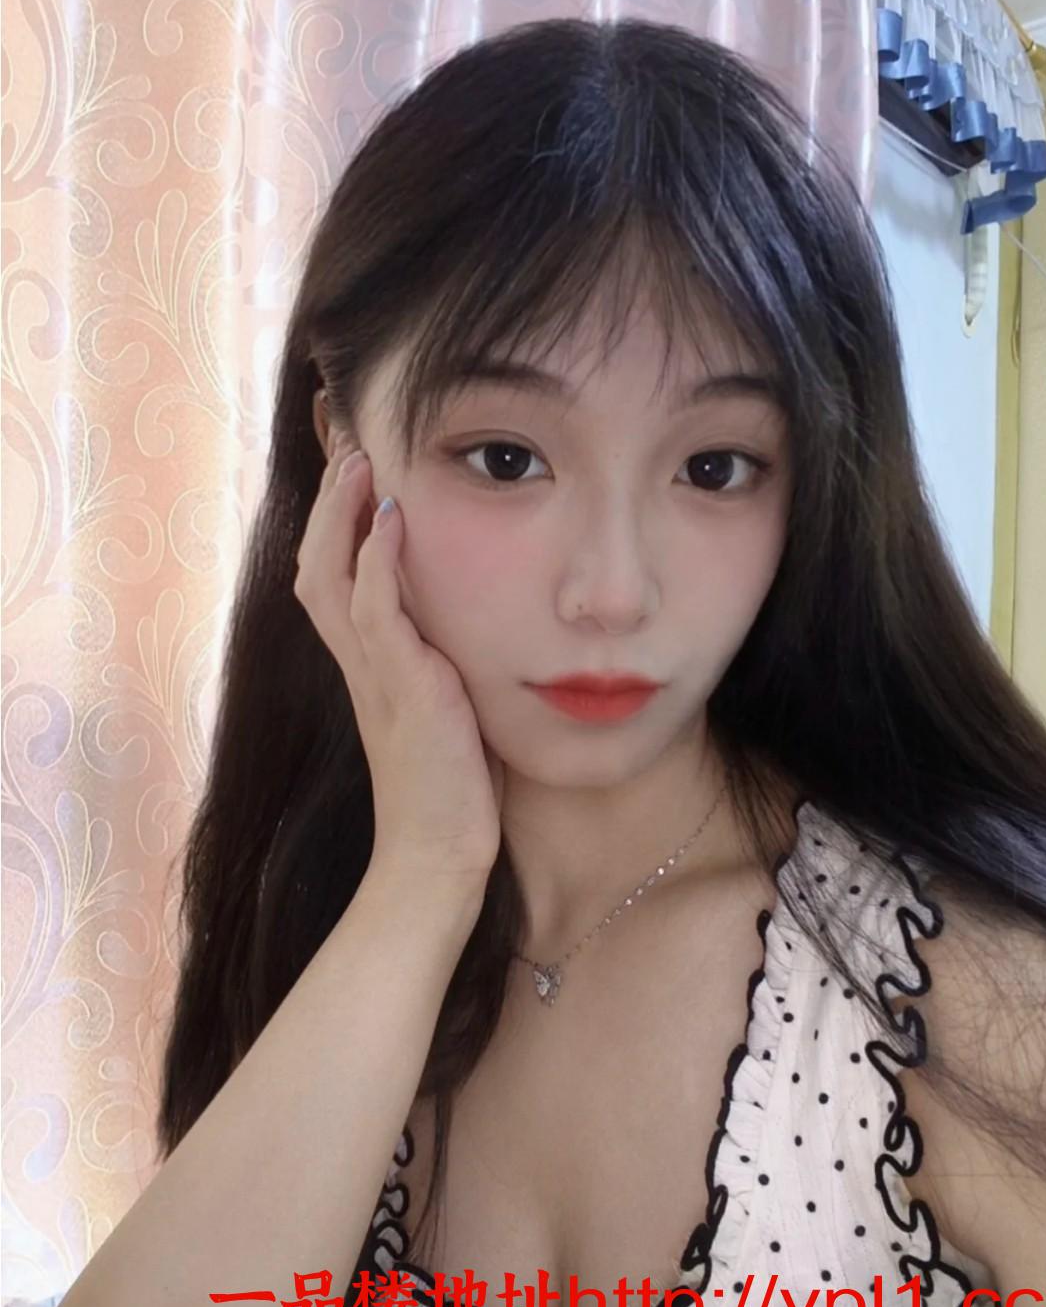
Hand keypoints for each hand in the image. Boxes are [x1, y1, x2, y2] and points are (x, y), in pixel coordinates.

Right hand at [294, 432, 504, 895]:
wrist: (436, 858)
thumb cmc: (447, 791)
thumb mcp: (444, 713)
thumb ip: (441, 668)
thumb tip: (468, 632)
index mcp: (369, 669)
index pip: (335, 582)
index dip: (336, 529)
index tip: (356, 475)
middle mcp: (360, 666)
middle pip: (315, 568)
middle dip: (329, 507)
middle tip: (349, 448)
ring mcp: (375, 677)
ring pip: (330, 580)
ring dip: (342, 518)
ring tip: (358, 463)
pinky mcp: (402, 691)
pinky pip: (375, 614)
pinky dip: (376, 563)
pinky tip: (389, 519)